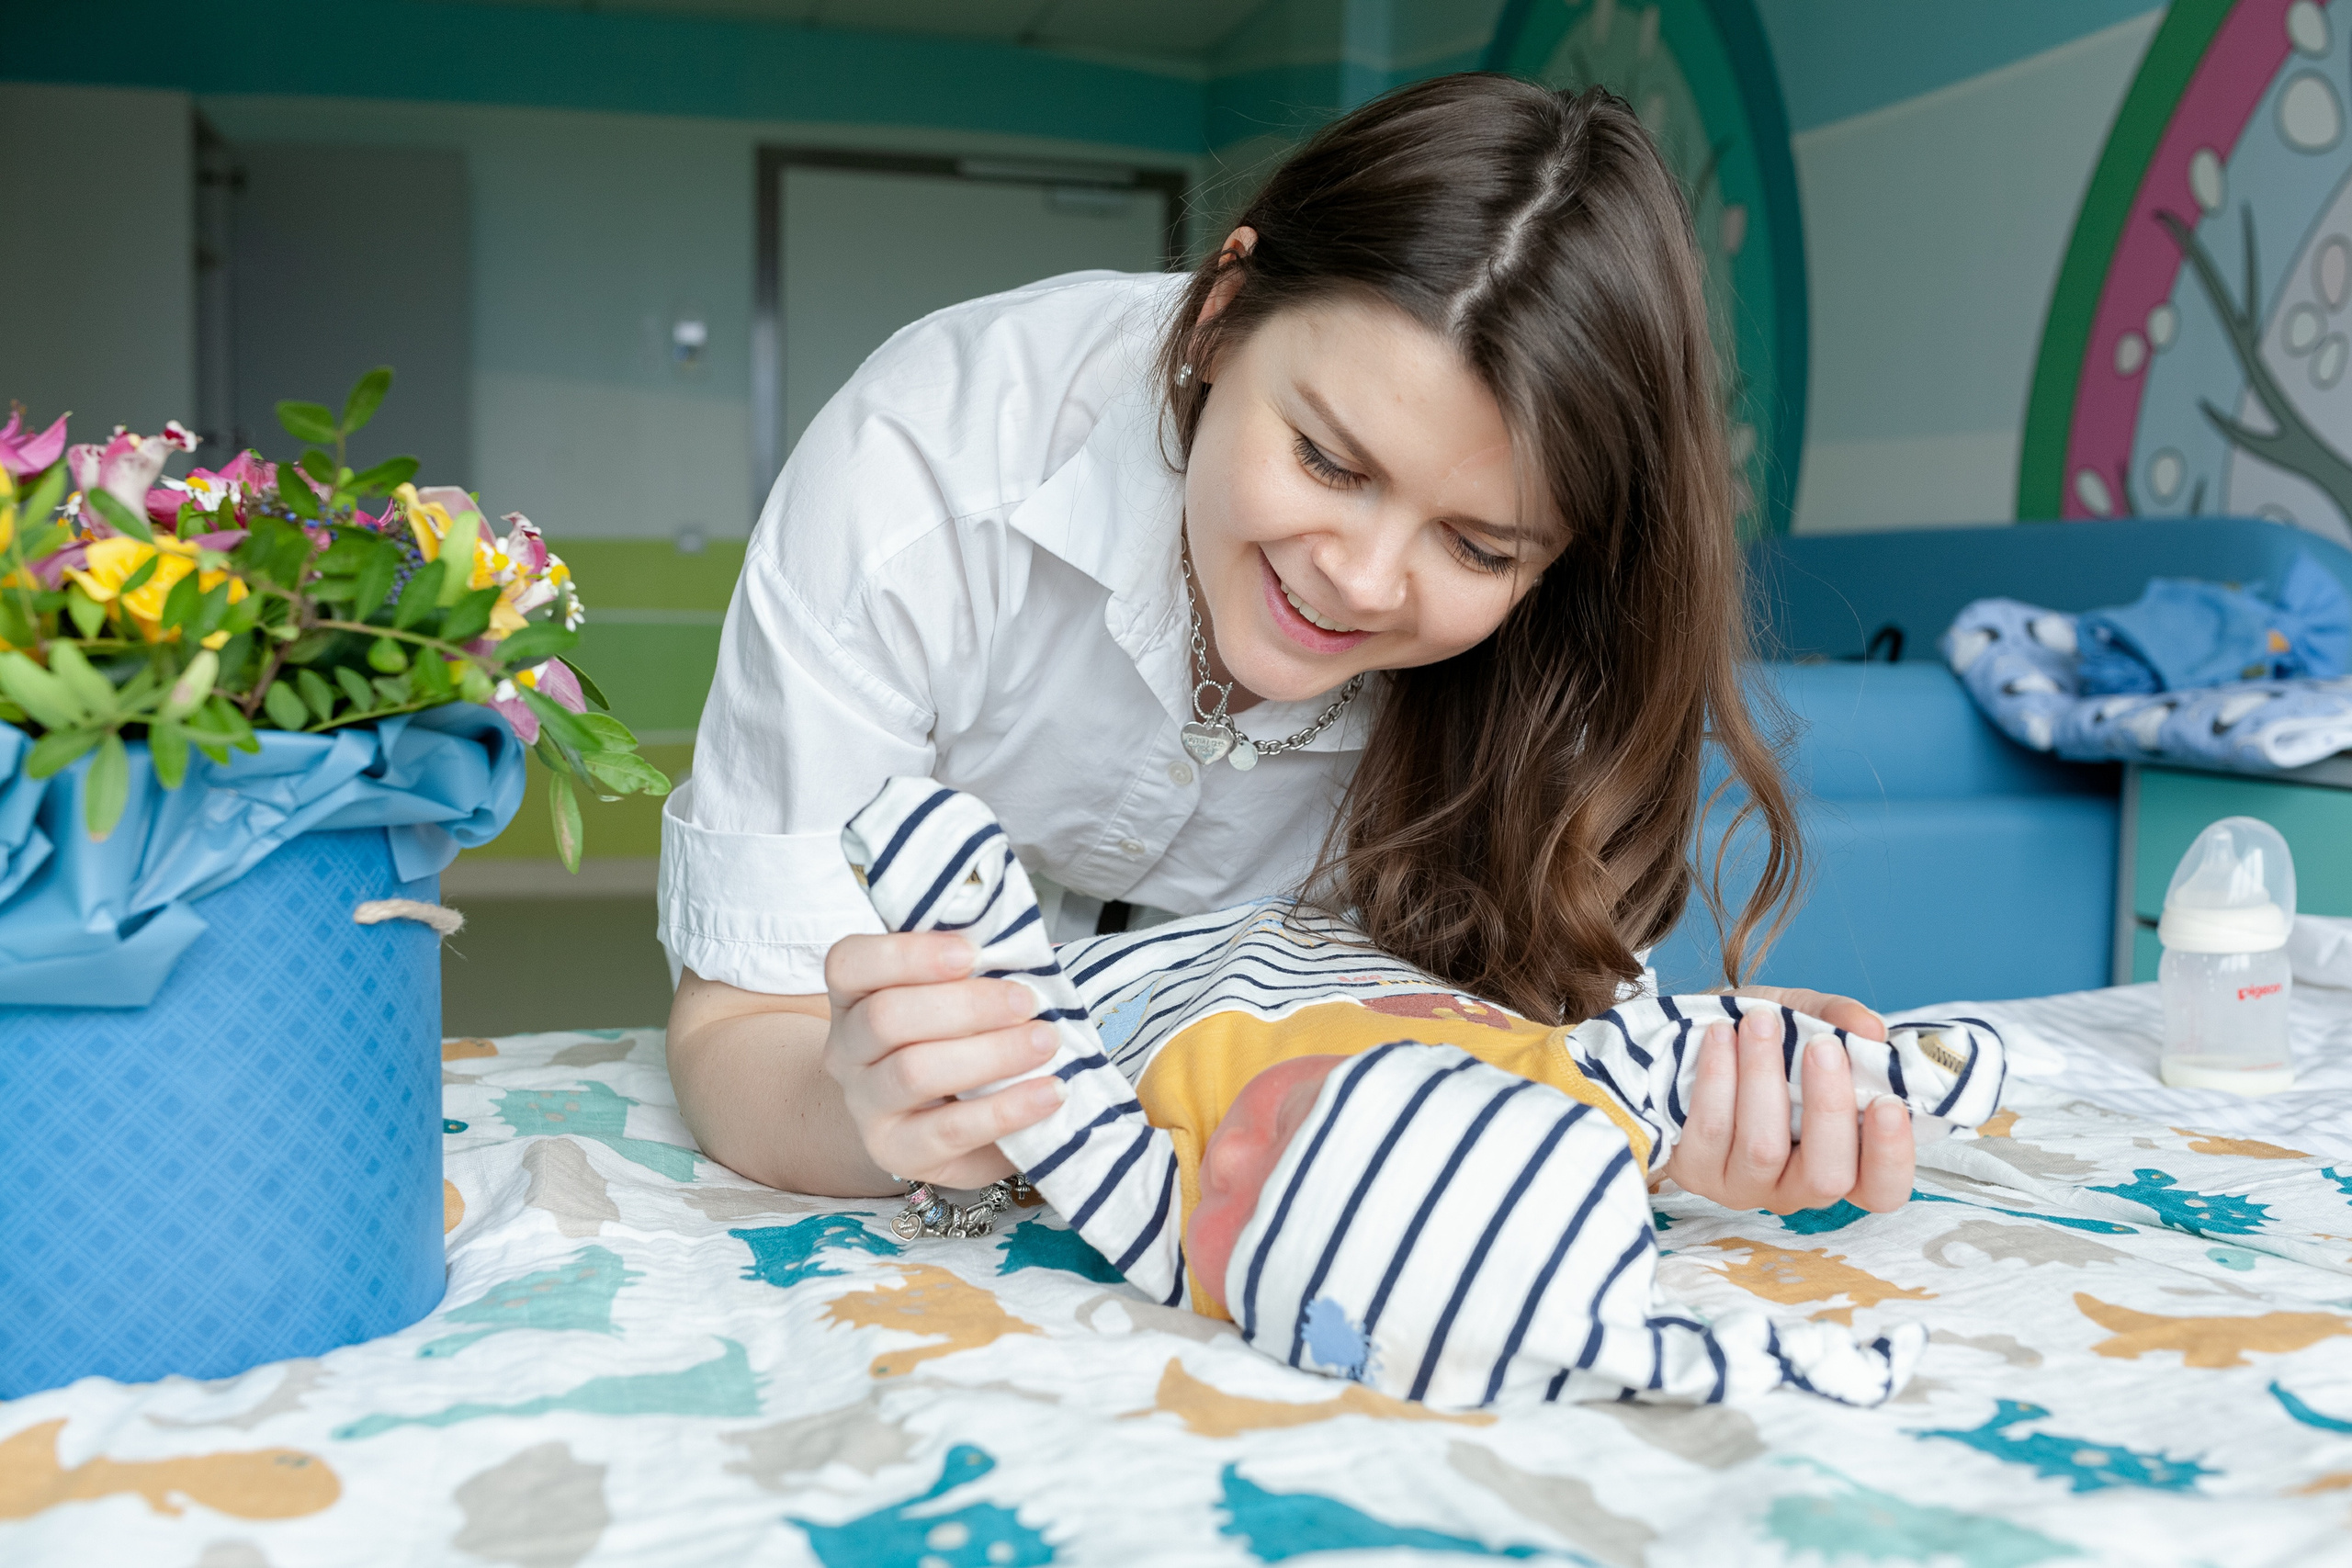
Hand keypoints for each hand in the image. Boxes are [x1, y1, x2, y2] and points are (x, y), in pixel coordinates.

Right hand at [820, 931, 1065, 1188]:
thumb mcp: (955, 999)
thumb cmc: (958, 1042)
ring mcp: (866, 1106)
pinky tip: (1049, 1092)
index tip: (971, 952)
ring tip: (1046, 1042)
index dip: (907, 954)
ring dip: (990, 1053)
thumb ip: (970, 974)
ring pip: (913, 1073)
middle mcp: (847, 1051)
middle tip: (1026, 1001)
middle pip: (885, 1018)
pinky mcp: (899, 1152)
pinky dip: (1006, 1109)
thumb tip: (1018, 951)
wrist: (945, 1123)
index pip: (849, 963)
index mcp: (854, 996)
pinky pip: (950, 1130)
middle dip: (965, 1005)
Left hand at [1657, 994, 1914, 1213]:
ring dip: (1764, 1076)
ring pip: (1763, 1149)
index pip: (1883, 1189)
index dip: (1891, 1156)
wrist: (1693, 1039)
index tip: (1887, 1102)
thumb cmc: (1764, 1040)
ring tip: (1760, 1021)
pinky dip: (1717, 1076)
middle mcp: (1796, 1186)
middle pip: (1826, 1177)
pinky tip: (1720, 1035)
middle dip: (1829, 1108)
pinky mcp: (1695, 1171)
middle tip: (1823, 1046)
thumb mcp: (1805, 1018)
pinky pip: (1711, 1129)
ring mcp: (1743, 1185)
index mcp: (1843, 1160)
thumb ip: (1839, 1019)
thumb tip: (1871, 1028)